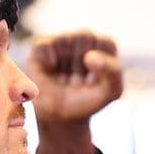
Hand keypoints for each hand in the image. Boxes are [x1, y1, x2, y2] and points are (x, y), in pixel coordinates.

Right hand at [28, 30, 121, 153]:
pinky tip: (52, 68)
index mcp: (102, 47)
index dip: (102, 64)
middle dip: (82, 62)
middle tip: (78, 80)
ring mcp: (61, 43)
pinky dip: (48, 57)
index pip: (106, 42)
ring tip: (65, 79)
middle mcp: (82, 41)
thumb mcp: (111, 91)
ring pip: (66, 39)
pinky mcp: (41, 49)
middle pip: (85, 35)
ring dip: (67, 64)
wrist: (61, 118)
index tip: (96, 81)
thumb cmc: (88, 101)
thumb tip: (89, 57)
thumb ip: (113, 72)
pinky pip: (45, 45)